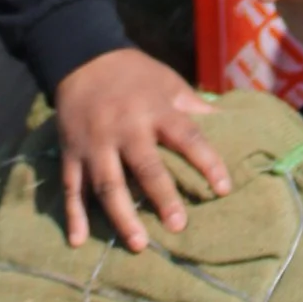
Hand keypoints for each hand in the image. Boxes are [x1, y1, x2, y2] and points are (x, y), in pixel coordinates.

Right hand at [53, 46, 228, 254]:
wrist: (81, 57)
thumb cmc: (135, 74)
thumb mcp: (169, 83)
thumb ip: (195, 107)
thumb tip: (232, 124)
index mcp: (155, 109)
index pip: (188, 137)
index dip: (208, 162)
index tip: (224, 188)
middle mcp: (125, 127)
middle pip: (145, 166)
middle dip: (162, 197)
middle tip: (178, 226)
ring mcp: (94, 142)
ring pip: (107, 184)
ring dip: (122, 216)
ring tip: (139, 244)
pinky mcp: (70, 152)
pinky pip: (71, 187)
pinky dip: (74, 215)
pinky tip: (79, 241)